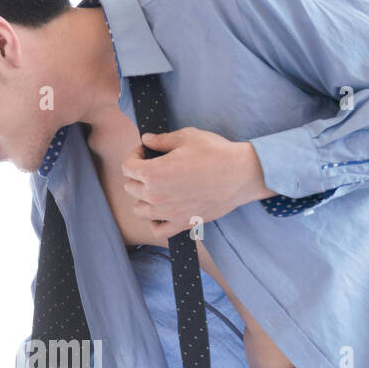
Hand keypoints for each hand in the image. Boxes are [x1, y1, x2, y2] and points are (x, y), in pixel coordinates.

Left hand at [120, 128, 273, 243]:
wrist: (241, 174)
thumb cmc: (216, 153)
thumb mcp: (187, 137)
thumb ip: (161, 140)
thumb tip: (146, 140)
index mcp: (154, 173)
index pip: (127, 167)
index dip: (134, 156)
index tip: (145, 152)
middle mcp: (156, 195)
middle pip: (131, 188)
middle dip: (137, 175)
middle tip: (152, 167)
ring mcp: (168, 213)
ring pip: (139, 210)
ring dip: (143, 198)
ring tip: (156, 189)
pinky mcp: (182, 223)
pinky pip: (157, 230)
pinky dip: (155, 222)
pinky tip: (162, 212)